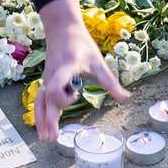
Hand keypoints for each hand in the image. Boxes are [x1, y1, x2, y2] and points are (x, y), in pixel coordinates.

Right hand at [33, 0, 130, 142]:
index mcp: (66, 68)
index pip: (57, 83)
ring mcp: (47, 79)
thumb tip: (126, 98)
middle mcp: (52, 76)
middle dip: (49, 118)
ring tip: (46, 138)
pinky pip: (41, 99)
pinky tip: (45, 126)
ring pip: (40, 101)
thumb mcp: (99, 62)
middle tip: (52, 138)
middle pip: (47, 99)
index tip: (75, 98)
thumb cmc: (82, 45)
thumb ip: (110, 82)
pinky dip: (41, 113)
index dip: (60, 94)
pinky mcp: (47, 82)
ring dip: (42, 119)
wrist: (62, 29)